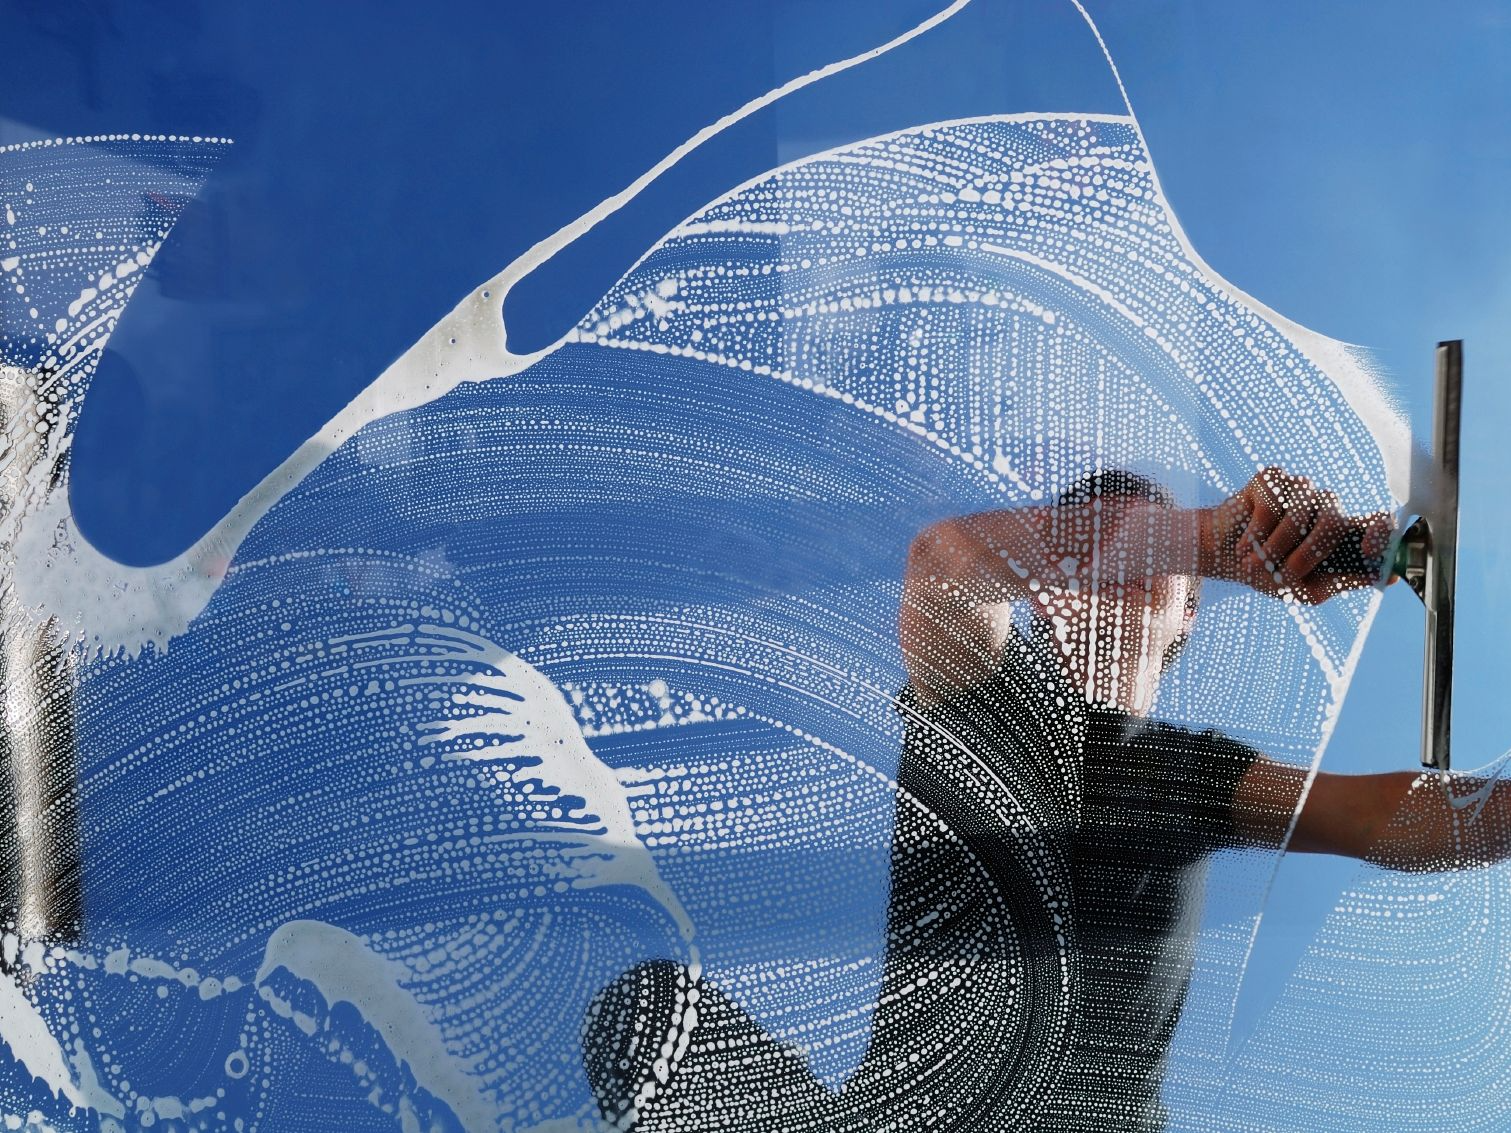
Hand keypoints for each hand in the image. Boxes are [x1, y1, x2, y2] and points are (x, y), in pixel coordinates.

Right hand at [1204, 467, 1390, 603]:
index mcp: (1342, 532)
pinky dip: (1255, 532)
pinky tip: (1245, 543)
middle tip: (1285, 574)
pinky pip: (1271, 505)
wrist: (1222, 557)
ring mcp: (1299, 489)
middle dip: (1309, 554)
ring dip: (1274, 547)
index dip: (1381, 532)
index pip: (1378, 522)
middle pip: (1335, 521)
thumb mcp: (1306, 589)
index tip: (1369, 550)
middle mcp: (1326, 506)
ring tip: (1255, 562)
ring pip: (1299, 514)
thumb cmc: (1267, 573)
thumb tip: (1385, 577)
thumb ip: (1342, 582)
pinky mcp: (1272, 479)